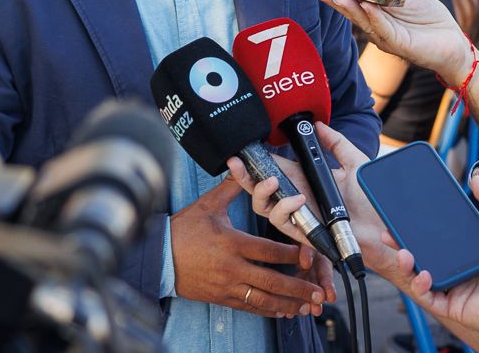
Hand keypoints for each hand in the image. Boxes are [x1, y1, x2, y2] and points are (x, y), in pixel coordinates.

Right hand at [171, 178, 327, 318]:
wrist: (159, 256)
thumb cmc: (183, 229)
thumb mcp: (207, 205)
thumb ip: (230, 188)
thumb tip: (242, 166)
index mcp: (231, 242)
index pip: (269, 251)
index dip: (291, 253)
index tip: (308, 253)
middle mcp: (232, 267)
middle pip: (272, 280)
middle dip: (298, 287)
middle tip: (318, 292)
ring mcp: (227, 285)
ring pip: (263, 299)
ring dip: (288, 304)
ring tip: (307, 307)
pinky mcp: (221, 297)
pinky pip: (249, 307)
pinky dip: (268, 311)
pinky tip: (282, 312)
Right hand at [228, 122, 395, 279]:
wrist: (386, 229)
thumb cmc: (372, 199)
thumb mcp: (355, 163)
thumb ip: (336, 143)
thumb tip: (318, 124)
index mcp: (305, 181)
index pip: (273, 168)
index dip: (256, 160)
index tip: (242, 148)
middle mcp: (298, 198)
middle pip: (261, 189)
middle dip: (243, 177)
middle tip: (235, 162)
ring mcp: (300, 216)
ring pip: (265, 208)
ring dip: (262, 193)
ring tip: (272, 181)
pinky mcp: (306, 233)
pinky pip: (283, 224)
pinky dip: (285, 210)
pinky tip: (297, 200)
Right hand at [307, 0, 473, 81]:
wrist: (454, 40)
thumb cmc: (430, 17)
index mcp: (375, 14)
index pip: (350, 2)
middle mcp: (376, 28)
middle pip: (350, 12)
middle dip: (332, 0)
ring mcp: (386, 38)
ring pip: (363, 21)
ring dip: (349, 8)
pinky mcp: (399, 45)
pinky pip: (383, 29)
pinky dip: (373, 16)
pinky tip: (365, 5)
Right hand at [387, 175, 478, 344]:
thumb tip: (477, 176)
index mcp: (473, 251)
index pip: (440, 239)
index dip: (421, 230)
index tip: (405, 218)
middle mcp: (462, 270)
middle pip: (425, 256)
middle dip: (404, 246)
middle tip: (390, 234)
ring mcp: (457, 289)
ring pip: (421, 277)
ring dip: (407, 264)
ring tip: (403, 252)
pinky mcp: (455, 307)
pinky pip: (429, 297)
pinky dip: (420, 286)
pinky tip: (423, 274)